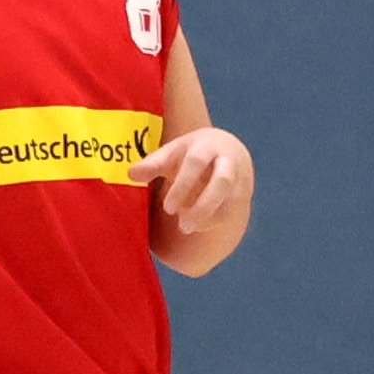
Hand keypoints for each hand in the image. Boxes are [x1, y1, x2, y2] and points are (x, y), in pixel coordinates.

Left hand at [131, 126, 250, 236]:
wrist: (227, 147)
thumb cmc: (191, 152)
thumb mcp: (172, 152)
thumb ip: (153, 164)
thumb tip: (130, 174)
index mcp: (205, 145)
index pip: (196, 163)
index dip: (183, 186)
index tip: (168, 208)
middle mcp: (226, 159)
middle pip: (221, 182)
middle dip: (202, 206)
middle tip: (181, 225)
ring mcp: (238, 176)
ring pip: (231, 198)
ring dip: (209, 216)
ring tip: (186, 228)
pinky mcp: (243, 191)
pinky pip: (233, 209)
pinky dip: (215, 220)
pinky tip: (198, 226)